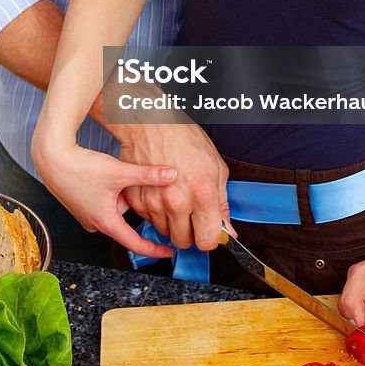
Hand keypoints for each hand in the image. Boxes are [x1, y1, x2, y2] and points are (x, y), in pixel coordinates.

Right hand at [31, 121, 177, 258]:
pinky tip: (111, 173)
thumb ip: (147, 175)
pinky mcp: (84, 201)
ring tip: (123, 174)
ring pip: (118, 206)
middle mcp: (95, 222)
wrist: (52, 157)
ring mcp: (88, 212)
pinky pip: (107, 200)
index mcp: (105, 222)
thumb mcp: (119, 172)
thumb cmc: (79, 167)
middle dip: (138, 205)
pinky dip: (114, 189)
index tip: (168, 251)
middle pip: (128, 219)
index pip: (135, 243)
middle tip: (145, 188)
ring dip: (125, 193)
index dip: (154, 249)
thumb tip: (172, 175)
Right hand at [118, 122, 231, 250]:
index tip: (208, 230)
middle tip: (191, 214)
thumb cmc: (185, 139)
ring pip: (164, 233)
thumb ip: (222, 204)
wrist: (152, 123)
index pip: (207, 241)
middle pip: (184, 242)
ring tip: (174, 197)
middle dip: (189, 232)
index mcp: (201, 194)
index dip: (209, 238)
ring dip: (171, 222)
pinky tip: (161, 193)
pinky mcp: (137, 199)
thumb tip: (228, 230)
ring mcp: (154, 202)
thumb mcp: (216, 168)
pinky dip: (155, 212)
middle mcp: (176, 202)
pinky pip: (148, 220)